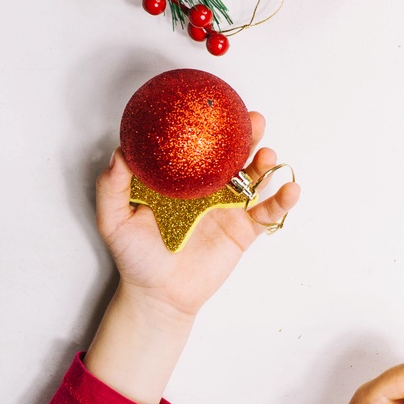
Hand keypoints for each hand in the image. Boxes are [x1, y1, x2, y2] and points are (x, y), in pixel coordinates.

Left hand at [86, 112, 298, 403]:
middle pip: (234, 154)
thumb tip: (120, 153)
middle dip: (248, 134)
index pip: (201, 144)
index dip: (213, 124)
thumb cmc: (136, 258)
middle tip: (254, 120)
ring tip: (267, 157)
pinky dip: (282, 200)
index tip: (221, 106)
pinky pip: (267, 212)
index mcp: (181, 180)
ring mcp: (228, 208)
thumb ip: (113, 187)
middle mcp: (208, 188)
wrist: (159, 296)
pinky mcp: (244, 230)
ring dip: (266, 163)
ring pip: (254, 178)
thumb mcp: (115, 220)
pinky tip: (291, 190)